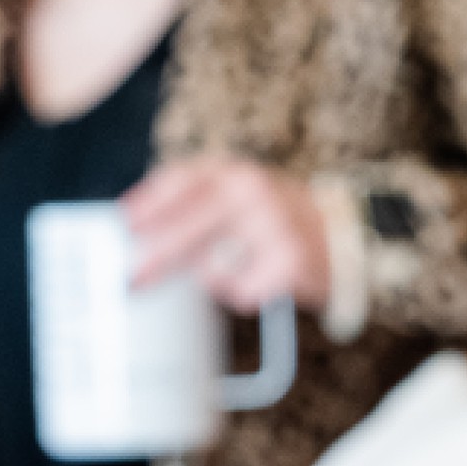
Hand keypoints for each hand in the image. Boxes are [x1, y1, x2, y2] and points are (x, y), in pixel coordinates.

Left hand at [121, 156, 330, 313]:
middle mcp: (252, 190)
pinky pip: (241, 290)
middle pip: (187, 227)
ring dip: (211, 277)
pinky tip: (260, 280)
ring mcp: (272, 223)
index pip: (180, 180)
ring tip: (235, 267)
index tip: (125, 223)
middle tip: (133, 282)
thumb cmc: (274, 220)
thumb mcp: (238, 196)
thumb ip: (194, 206)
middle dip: (156, 259)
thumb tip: (138, 235)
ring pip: (212, 265)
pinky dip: (242, 293)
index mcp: (233, 172)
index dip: (149, 203)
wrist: (341, 236)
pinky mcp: (289, 260)